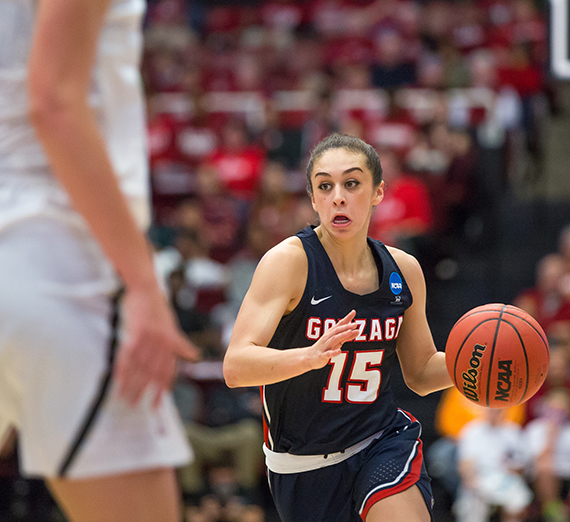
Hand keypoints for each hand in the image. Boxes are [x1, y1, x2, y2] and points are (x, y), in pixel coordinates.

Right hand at [113, 285, 199, 407]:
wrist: (146, 288)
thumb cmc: (158, 307)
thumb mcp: (173, 326)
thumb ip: (180, 344)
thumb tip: (195, 355)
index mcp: (172, 342)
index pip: (168, 371)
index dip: (163, 388)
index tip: (157, 404)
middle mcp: (163, 342)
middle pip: (152, 373)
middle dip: (144, 392)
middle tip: (135, 405)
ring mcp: (150, 338)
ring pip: (139, 367)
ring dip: (131, 385)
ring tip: (124, 398)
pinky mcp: (136, 332)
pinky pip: (127, 356)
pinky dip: (122, 370)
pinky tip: (117, 381)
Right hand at [306, 310, 357, 369]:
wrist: (309, 357)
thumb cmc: (324, 347)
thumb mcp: (336, 341)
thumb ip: (346, 337)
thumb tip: (357, 331)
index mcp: (330, 333)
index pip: (339, 324)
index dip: (346, 318)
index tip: (353, 312)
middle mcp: (327, 338)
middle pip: (337, 331)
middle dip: (346, 327)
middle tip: (355, 324)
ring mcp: (325, 346)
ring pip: (333, 340)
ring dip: (341, 335)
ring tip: (349, 332)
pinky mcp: (322, 355)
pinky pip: (328, 354)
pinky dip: (334, 352)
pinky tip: (339, 351)